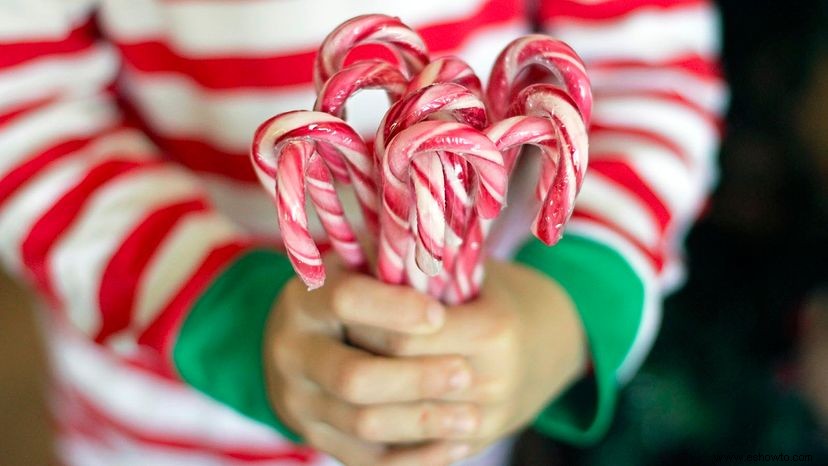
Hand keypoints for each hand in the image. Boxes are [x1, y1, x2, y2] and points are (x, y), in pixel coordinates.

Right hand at [264, 257, 477, 465]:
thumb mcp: (367, 266)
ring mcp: (299, 402)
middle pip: (354, 377)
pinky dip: (416, 458)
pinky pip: (369, 462)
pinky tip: (455, 445)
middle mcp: (290, 352)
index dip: (394, 309)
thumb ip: (395, 260)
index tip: (438, 314)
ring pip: (365, 424)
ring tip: (473, 416)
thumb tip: (439, 238)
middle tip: (464, 373)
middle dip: (415, 378)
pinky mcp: (317, 440)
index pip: (346, 301)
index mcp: (303, 299)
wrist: (308, 342)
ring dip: (423, 422)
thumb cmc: (362, 294)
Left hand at [347, 260, 587, 455]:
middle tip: (336, 337)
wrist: (552, 342)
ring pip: (393, 424)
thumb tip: (358, 250)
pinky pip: (410, 457)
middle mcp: (493, 381)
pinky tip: (353, 411)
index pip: (403, 336)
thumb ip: (422, 265)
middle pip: (395, 378)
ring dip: (355, 398)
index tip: (343, 304)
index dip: (365, 321)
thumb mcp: (469, 270)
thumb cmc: (497, 294)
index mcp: (494, 331)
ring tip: (336, 369)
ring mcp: (485, 421)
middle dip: (356, 357)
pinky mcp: (474, 446)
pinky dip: (375, 435)